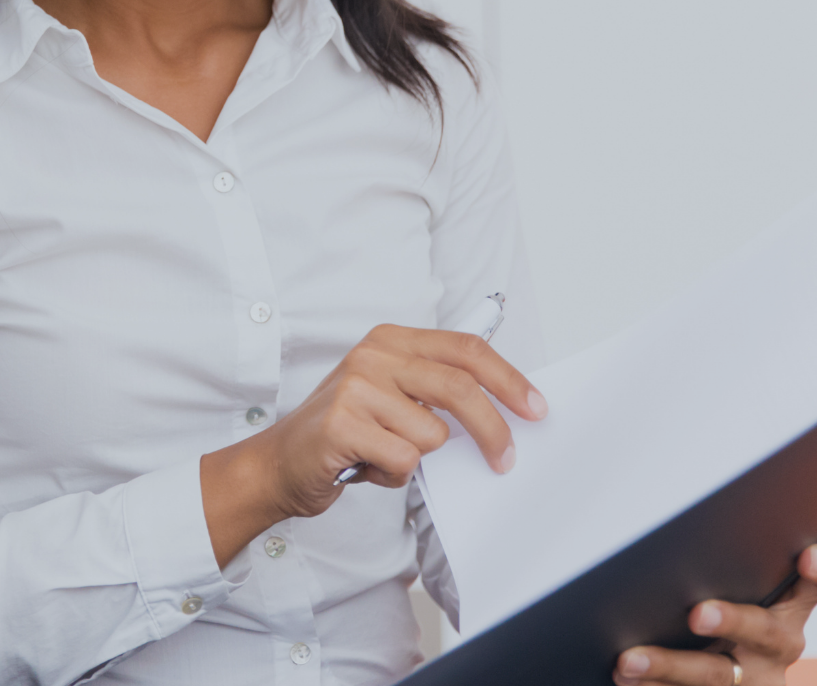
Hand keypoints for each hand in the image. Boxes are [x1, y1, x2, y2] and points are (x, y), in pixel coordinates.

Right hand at [198, 324, 545, 565]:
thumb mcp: (392, 396)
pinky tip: (366, 466)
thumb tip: (505, 409)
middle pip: (460, 388)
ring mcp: (356, 386)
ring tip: (384, 454)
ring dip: (416, 459)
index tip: (536, 408)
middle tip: (506, 460)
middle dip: (493, 430)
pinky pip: (403, 460)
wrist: (280, 462)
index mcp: (392, 339)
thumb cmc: (345, 431)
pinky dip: (392, 475)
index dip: (509, 379)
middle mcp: (374, 354)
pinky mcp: (343, 423)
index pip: (466, 350)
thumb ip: (437, 391)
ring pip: (432, 434)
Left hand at [615, 545, 816, 685]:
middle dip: (732, 621)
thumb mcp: (727, 579)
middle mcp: (779, 642)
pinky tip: (624, 678)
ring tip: (629, 661)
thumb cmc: (712, 601)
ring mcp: (755, 680)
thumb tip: (652, 517)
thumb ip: (716, 556)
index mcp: (791, 601)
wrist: (707, 674)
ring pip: (716, 675)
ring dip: (670, 666)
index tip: (808, 554)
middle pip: (766, 631)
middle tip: (698, 614)